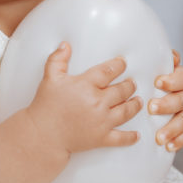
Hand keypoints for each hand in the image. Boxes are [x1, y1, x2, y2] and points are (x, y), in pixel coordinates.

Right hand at [26, 42, 142, 154]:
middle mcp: (97, 102)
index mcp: (86, 85)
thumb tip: (65, 45)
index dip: (118, 65)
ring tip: (138, 101)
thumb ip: (58, 59)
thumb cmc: (46, 106)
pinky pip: (121, 138)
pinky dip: (130, 137)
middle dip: (129, 85)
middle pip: (122, 90)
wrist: (43, 135)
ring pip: (126, 111)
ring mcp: (101, 121)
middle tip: (132, 83)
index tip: (123, 63)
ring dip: (135, 105)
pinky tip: (136, 135)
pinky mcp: (101, 138)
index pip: (109, 71)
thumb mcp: (50, 78)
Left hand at [148, 51, 182, 151]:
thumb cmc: (170, 82)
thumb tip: (172, 55)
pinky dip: (180, 141)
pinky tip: (169, 147)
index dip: (171, 80)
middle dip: (167, 105)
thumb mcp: (169, 70)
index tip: (157, 82)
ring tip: (159, 137)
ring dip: (172, 129)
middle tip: (151, 108)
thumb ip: (168, 62)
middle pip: (182, 100)